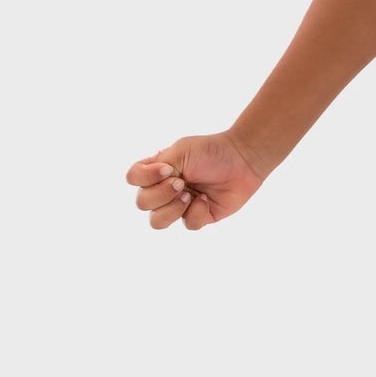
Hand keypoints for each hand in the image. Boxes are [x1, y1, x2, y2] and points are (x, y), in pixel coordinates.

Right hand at [126, 130, 265, 230]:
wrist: (242, 159)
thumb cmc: (211, 151)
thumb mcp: (180, 151)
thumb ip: (158, 166)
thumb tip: (151, 186)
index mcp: (157, 170)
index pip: (133, 179)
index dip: (145, 178)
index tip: (168, 169)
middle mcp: (164, 189)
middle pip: (142, 203)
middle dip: (161, 194)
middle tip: (181, 182)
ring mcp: (180, 205)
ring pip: (157, 222)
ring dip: (172, 209)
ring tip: (189, 195)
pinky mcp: (198, 217)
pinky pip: (188, 225)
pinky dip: (196, 212)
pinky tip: (205, 199)